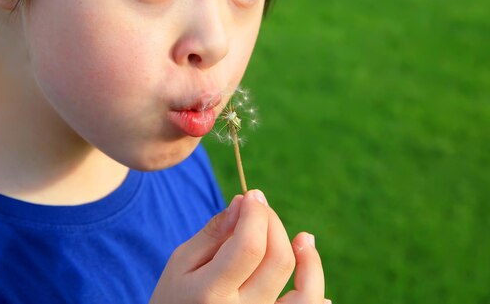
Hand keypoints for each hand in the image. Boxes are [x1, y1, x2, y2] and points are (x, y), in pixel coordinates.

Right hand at [149, 190, 329, 303]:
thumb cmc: (175, 296)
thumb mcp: (182, 262)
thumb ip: (214, 233)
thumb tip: (244, 202)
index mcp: (211, 294)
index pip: (249, 246)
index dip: (256, 214)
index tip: (252, 195)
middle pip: (278, 260)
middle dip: (272, 223)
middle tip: (259, 208)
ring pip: (306, 292)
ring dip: (311, 261)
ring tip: (304, 237)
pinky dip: (314, 289)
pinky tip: (308, 268)